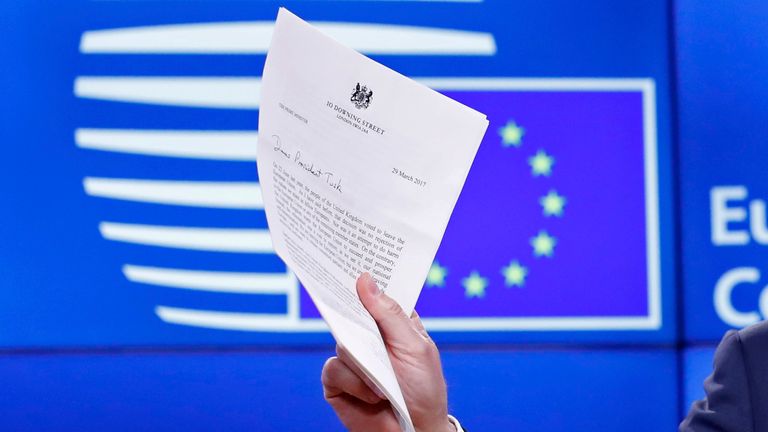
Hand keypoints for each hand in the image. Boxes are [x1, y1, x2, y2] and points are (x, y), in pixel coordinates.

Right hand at [321, 273, 454, 431]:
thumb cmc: (423, 389)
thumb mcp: (414, 346)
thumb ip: (389, 314)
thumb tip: (365, 279)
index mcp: (392, 322)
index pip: (375, 293)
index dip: (364, 279)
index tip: (353, 259)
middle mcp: (370, 337)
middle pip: (350, 312)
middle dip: (349, 310)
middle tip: (348, 298)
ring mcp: (353, 358)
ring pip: (341, 343)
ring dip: (364, 364)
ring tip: (384, 382)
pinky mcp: (338, 382)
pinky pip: (333, 370)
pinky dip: (354, 383)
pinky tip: (372, 395)